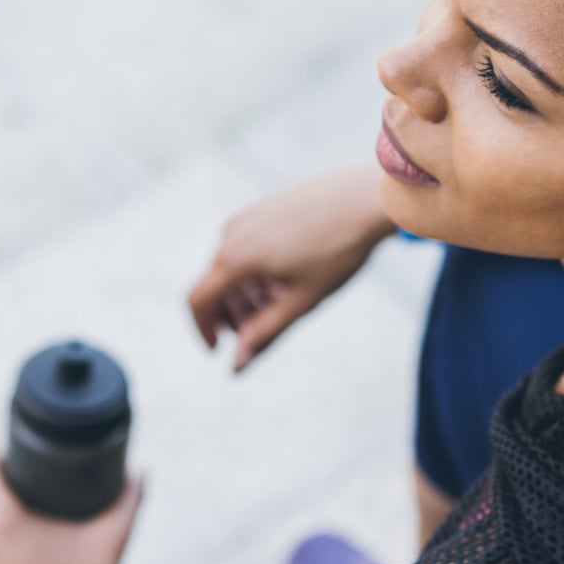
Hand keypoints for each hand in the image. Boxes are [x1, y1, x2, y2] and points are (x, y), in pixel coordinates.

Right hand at [187, 165, 394, 371]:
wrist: (365, 198)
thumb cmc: (338, 250)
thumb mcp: (301, 301)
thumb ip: (264, 333)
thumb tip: (236, 365)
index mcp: (236, 258)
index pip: (199, 302)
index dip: (204, 330)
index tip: (220, 349)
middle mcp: (232, 233)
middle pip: (215, 284)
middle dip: (231, 314)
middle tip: (261, 330)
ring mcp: (246, 216)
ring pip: (231, 266)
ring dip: (245, 293)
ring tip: (281, 303)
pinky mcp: (262, 208)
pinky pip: (244, 246)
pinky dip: (254, 271)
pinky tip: (286, 278)